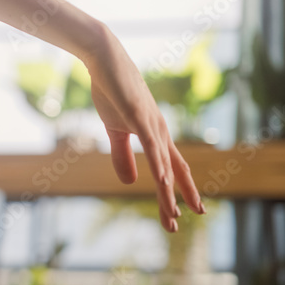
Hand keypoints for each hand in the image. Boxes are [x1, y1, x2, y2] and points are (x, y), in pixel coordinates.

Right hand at [84, 30, 204, 231]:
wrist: (105, 59)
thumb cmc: (111, 90)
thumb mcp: (114, 129)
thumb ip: (121, 155)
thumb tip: (130, 182)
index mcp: (155, 134)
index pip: (171, 169)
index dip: (176, 192)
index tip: (178, 215)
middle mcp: (160, 131)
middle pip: (175, 171)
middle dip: (179, 198)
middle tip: (178, 225)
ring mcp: (152, 124)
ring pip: (164, 164)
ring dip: (168, 190)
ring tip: (173, 213)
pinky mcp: (139, 116)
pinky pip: (152, 145)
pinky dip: (158, 164)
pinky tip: (163, 180)